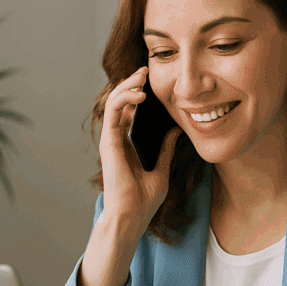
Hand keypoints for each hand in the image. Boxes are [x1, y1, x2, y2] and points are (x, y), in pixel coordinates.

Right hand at [99, 66, 181, 234]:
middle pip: (120, 103)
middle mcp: (116, 139)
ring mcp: (111, 140)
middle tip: (145, 70)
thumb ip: (166, 149)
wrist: (133, 216)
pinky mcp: (109, 142)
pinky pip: (113, 112)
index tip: (151, 82)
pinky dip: (124, 99)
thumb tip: (177, 131)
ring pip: (114, 102)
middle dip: (131, 83)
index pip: (129, 111)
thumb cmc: (144, 200)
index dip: (138, 94)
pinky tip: (140, 95)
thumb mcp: (162, 169)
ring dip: (126, 85)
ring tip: (141, 75)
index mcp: (127, 144)